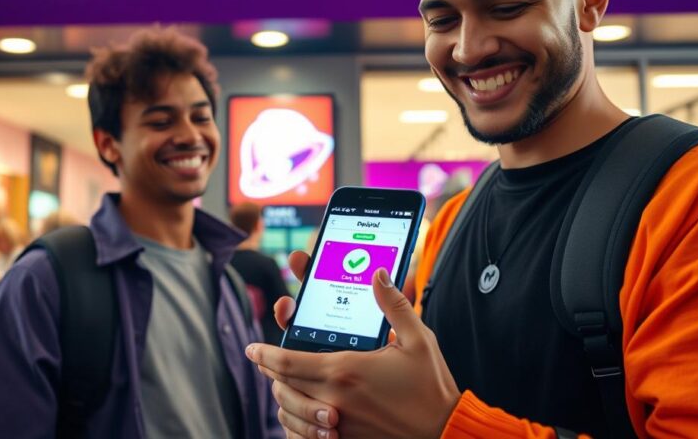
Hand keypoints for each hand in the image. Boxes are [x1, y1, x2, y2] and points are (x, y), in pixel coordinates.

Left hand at [248, 267, 460, 438]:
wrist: (446, 432)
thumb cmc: (432, 386)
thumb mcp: (418, 339)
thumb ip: (394, 305)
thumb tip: (378, 274)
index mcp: (345, 370)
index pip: (287, 362)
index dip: (263, 354)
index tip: (251, 348)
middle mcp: (335, 400)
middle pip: (282, 385)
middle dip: (270, 371)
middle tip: (266, 360)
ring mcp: (339, 425)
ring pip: (291, 411)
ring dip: (283, 395)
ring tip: (286, 382)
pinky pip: (306, 434)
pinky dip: (298, 423)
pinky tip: (305, 411)